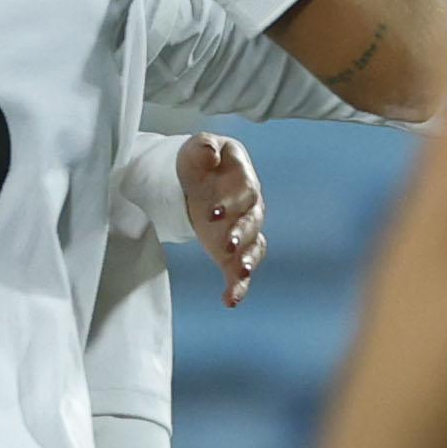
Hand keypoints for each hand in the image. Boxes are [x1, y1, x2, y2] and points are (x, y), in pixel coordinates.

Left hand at [179, 134, 265, 305]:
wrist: (193, 180)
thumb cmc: (200, 162)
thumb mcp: (199, 146)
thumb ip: (204, 146)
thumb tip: (210, 153)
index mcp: (244, 182)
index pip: (246, 193)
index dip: (231, 203)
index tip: (211, 212)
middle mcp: (249, 210)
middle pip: (252, 223)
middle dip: (240, 234)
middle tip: (225, 243)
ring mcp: (241, 233)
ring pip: (253, 248)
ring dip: (248, 261)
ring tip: (242, 272)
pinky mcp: (229, 252)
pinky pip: (239, 272)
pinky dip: (238, 287)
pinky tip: (229, 301)